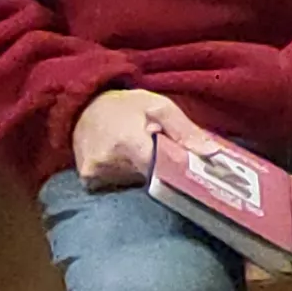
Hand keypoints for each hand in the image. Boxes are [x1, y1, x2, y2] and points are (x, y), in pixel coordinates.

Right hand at [70, 86, 190, 189]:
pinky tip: (123, 160)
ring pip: (133, 183)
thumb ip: (184, 130)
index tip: (185, 167)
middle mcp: (109, 162)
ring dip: (141, 172)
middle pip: (148, 178)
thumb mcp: (158, 106)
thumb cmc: (123, 105)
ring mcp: (95, 174)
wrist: (80, 105)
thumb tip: (210, 152)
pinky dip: (125, 175)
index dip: (175, 170)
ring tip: (138, 152)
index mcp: (127, 142)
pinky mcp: (88, 180)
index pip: (160, 170)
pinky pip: (116, 185)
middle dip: (159, 168)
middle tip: (160, 152)